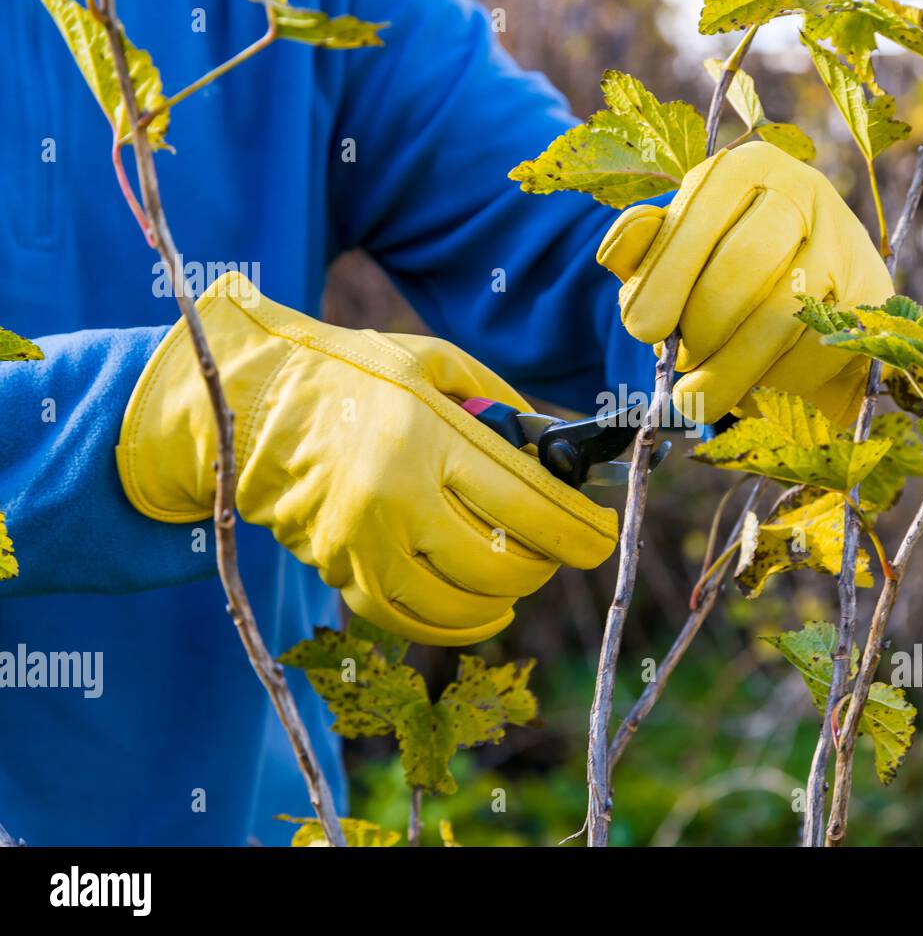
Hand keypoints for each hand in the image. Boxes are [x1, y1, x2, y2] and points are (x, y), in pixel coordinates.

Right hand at [117, 273, 617, 644]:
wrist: (255, 404)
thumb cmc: (356, 374)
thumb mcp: (435, 362)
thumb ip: (501, 403)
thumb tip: (560, 449)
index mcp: (428, 435)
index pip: (529, 505)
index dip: (579, 533)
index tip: (601, 537)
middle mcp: (396, 496)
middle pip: (502, 565)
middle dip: (544, 563)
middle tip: (556, 547)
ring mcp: (363, 543)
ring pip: (460, 606)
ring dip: (505, 599)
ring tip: (519, 578)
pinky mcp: (339, 571)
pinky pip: (409, 621)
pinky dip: (454, 625)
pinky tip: (479, 611)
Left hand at [596, 142, 892, 425]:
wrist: (810, 301)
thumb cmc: (721, 272)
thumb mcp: (673, 252)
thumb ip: (640, 248)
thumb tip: (620, 249)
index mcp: (745, 169)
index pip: (700, 218)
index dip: (666, 279)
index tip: (642, 330)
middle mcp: (803, 192)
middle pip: (741, 269)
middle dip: (700, 329)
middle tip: (681, 362)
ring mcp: (845, 244)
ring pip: (779, 318)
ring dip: (730, 369)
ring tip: (701, 394)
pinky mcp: (871, 299)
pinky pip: (814, 353)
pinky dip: (775, 383)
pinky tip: (755, 387)